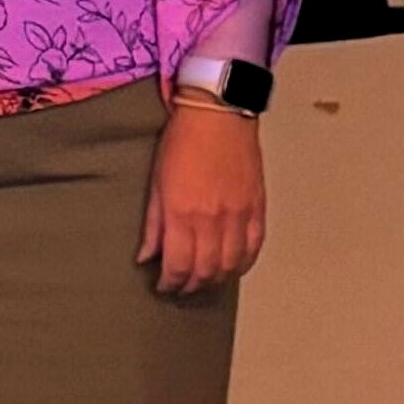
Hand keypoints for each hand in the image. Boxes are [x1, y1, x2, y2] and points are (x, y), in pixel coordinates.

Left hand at [140, 95, 265, 296]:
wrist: (218, 114)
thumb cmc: (182, 141)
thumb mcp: (156, 181)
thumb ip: (153, 224)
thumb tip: (146, 255)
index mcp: (183, 214)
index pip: (178, 265)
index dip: (170, 282)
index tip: (163, 286)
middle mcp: (213, 220)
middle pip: (206, 271)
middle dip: (191, 286)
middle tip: (181, 289)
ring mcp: (239, 215)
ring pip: (231, 265)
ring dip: (216, 280)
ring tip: (204, 282)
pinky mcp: (257, 208)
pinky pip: (254, 248)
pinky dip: (243, 264)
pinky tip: (232, 268)